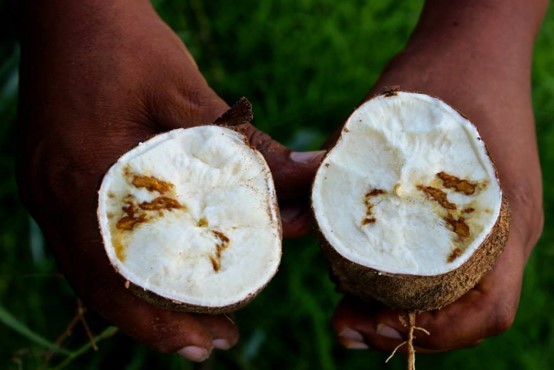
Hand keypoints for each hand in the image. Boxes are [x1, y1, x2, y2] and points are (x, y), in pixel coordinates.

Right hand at [16, 0, 319, 360]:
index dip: (162, 322)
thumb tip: (308, 175)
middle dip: (156, 325)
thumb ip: (245, 145)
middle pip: (100, 289)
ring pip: (90, 272)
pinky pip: (84, 244)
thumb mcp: (190, 93)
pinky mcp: (50, 179)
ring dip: (139, 302)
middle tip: (211, 345)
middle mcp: (53, 195)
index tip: (213, 343)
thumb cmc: (126, 44)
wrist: (68, 9)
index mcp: (82, 179)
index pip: (116, 280)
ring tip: (188, 323)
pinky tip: (155, 274)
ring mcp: (44, 190)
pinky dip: (121, 270)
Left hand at [332, 0, 545, 352]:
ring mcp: (502, 223)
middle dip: (413, 330)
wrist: (475, 45)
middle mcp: (510, 229)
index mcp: (502, 214)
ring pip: (467, 295)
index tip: (375, 325)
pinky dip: (422, 287)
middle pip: (476, 314)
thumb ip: (338, 169)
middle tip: (351, 325)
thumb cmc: (437, 78)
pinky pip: (463, 269)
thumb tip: (291, 215)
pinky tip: (378, 278)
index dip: (436, 333)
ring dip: (415, 312)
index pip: (489, 308)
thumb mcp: (383, 121)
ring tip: (355, 310)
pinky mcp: (485, 215)